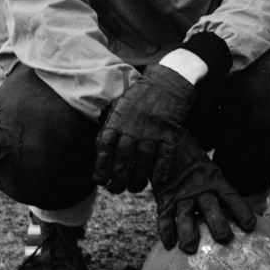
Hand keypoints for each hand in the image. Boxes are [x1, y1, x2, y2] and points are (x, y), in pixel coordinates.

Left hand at [93, 63, 196, 193]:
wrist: (169, 80)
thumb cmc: (141, 96)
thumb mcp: (120, 107)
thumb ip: (109, 127)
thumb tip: (99, 149)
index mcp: (118, 120)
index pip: (104, 149)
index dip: (101, 168)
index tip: (100, 181)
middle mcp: (133, 126)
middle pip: (123, 160)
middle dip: (118, 179)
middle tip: (116, 189)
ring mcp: (153, 129)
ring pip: (143, 161)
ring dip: (138, 179)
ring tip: (135, 188)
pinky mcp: (171, 130)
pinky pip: (165, 154)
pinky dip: (161, 169)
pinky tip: (157, 180)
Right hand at [151, 132, 255, 252]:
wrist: (170, 146)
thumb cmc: (197, 167)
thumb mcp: (213, 172)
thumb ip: (223, 191)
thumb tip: (250, 209)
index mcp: (215, 180)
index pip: (231, 196)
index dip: (242, 211)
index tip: (251, 226)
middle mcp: (199, 188)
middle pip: (210, 207)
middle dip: (218, 224)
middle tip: (225, 239)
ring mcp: (180, 194)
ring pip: (185, 216)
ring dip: (188, 233)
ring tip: (191, 249)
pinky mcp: (164, 198)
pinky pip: (164, 217)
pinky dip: (165, 231)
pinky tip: (168, 245)